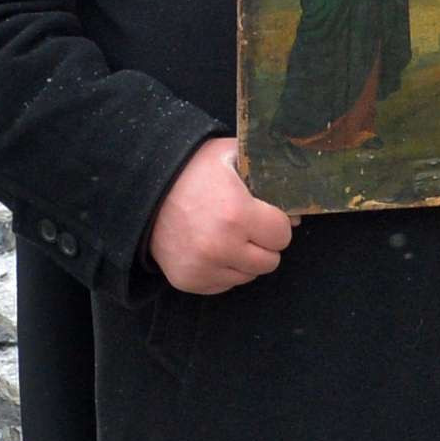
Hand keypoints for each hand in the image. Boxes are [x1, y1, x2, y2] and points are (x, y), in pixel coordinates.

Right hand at [146, 137, 293, 296]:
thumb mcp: (231, 155)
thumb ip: (268, 174)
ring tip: (226, 235)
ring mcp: (203, 268)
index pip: (282, 235)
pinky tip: (210, 247)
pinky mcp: (189, 281)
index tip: (264, 213)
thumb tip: (296, 208)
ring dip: (245, 259)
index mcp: (237, 215)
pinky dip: (223, 269)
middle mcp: (221, 247)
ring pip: (249, 276)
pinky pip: (225, 284)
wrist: (143, 190)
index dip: (276, 222)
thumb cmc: (191, 170)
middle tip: (247, 226)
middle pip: (270, 261)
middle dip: (264, 243)